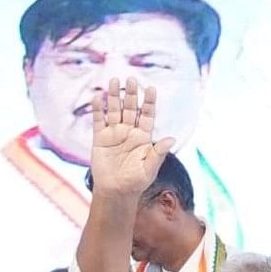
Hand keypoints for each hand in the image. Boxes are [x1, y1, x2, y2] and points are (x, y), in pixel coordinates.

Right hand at [86, 77, 174, 207]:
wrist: (116, 192)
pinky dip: (98, 109)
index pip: (148, 115)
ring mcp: (114, 134)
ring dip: (114, 96)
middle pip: (131, 108)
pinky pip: (99, 121)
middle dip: (131, 94)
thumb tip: (172, 139)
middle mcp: (130, 132)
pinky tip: (98, 97)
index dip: (149, 102)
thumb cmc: (136, 182)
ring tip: (114, 80)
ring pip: (115, 110)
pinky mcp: (100, 139)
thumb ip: (158, 153)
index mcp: (144, 137)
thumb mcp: (149, 168)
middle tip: (131, 79)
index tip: (151, 88)